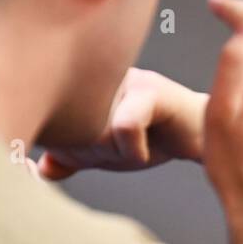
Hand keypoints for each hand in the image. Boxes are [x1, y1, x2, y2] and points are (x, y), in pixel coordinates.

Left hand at [39, 67, 206, 179]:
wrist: (202, 137)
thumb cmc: (154, 137)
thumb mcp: (104, 151)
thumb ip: (70, 158)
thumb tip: (40, 169)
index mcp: (79, 84)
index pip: (46, 119)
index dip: (57, 146)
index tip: (65, 158)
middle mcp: (96, 74)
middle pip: (66, 131)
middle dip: (88, 155)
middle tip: (120, 152)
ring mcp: (122, 78)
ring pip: (92, 133)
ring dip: (112, 155)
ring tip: (137, 149)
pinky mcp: (151, 89)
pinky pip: (124, 127)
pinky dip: (132, 151)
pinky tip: (148, 150)